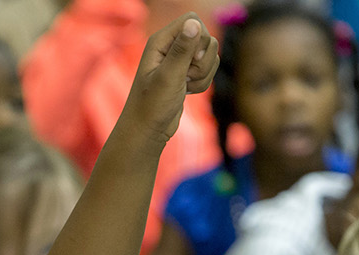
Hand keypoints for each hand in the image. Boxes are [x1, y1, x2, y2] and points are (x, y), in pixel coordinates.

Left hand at [124, 15, 219, 143]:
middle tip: (185, 77)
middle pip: (206, 37)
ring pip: (210, 55)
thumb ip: (182, 50)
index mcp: (160, 41)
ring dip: (203, 75)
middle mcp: (170, 46)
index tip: (193, 59)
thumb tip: (194, 23)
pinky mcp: (187, 73)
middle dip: (203, 61)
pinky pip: (208, 69)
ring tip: (184, 86)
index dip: (199, 38)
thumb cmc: (152, 106)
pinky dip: (202, 83)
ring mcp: (179, 60)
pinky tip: (187, 92)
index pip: (192, 20)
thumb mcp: (168, 77)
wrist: (148, 130)